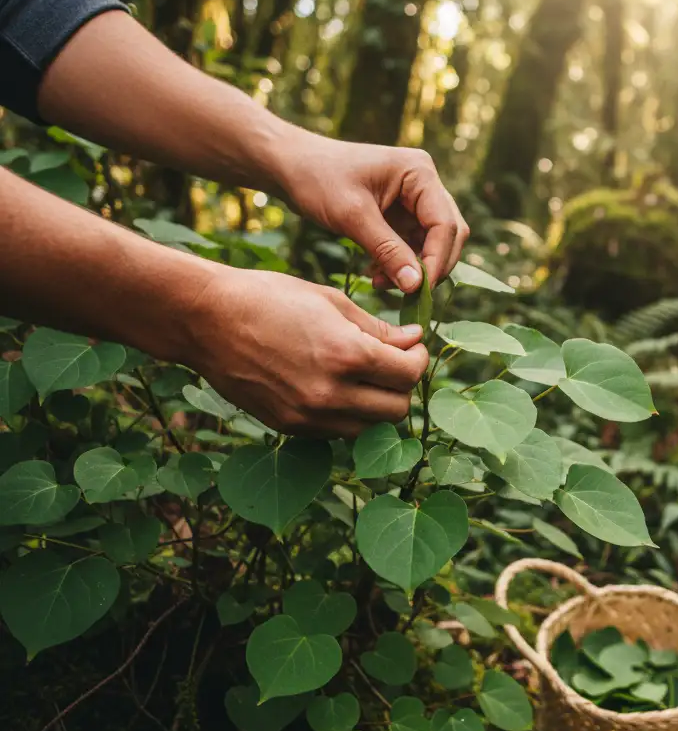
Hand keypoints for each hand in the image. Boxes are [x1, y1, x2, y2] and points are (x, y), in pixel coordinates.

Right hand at [187, 267, 428, 437]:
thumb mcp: (331, 302)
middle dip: (402, 387)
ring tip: (367, 377)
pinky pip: (337, 432)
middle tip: (394, 364)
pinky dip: (348, 415)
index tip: (412, 347)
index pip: (408, 375)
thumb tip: (414, 341)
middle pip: (397, 410)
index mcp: (347, 355)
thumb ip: (378, 329)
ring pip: (369, 429)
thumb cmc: (270, 298)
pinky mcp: (289, 427)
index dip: (418, 360)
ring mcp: (308, 416)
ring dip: (377, 406)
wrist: (207, 319)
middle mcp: (331, 394)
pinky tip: (337, 387)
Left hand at [279, 135, 469, 291]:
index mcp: (419, 172)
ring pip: (432, 243)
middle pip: (448, 234)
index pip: (445, 224)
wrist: (290, 166)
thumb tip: (417, 286)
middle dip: (430, 266)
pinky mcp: (401, 212)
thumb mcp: (353, 217)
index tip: (419, 290)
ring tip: (381, 283)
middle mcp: (424, 182)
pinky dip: (400, 263)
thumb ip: (388, 251)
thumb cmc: (318, 179)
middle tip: (406, 293)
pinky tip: (376, 274)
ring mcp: (414, 198)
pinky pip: (412, 244)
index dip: (437, 260)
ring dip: (413, 268)